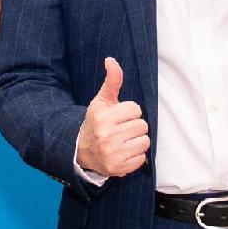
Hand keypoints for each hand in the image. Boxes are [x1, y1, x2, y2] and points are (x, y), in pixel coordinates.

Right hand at [75, 57, 150, 181]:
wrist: (83, 151)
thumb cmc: (97, 122)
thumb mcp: (102, 101)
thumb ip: (112, 81)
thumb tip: (111, 60)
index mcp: (103, 118)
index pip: (136, 110)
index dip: (129, 112)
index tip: (119, 116)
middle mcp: (107, 137)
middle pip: (142, 126)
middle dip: (134, 126)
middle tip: (122, 129)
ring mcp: (113, 154)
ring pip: (144, 141)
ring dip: (137, 140)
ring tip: (124, 140)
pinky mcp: (119, 169)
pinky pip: (142, 158)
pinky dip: (135, 155)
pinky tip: (124, 152)